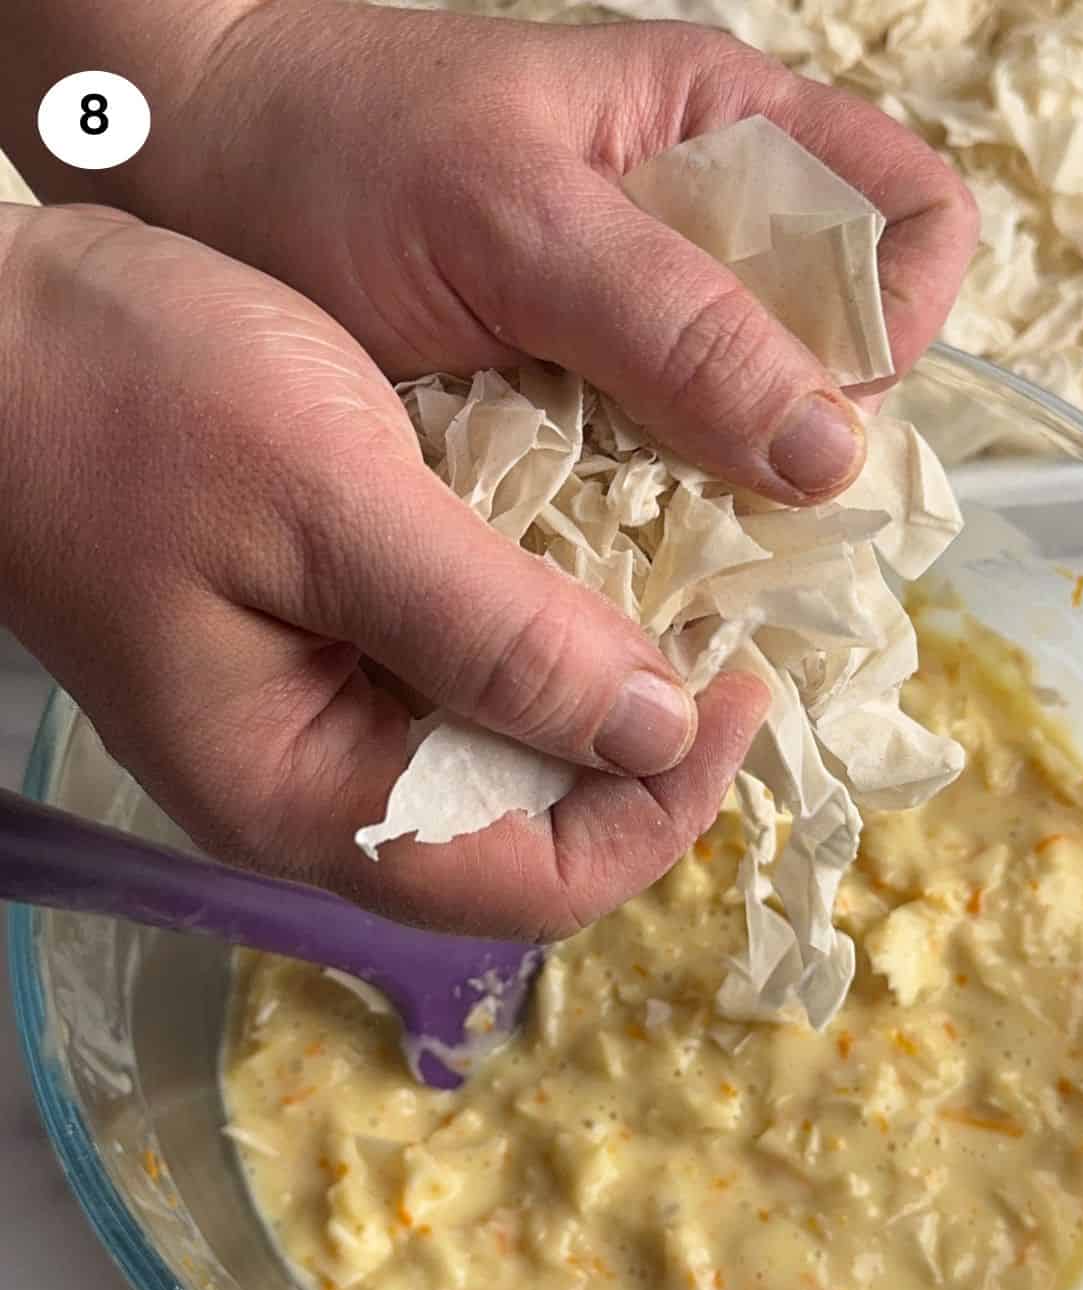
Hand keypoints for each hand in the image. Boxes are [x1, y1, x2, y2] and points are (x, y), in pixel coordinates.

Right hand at [0, 204, 766, 937]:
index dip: (664, 810)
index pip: (532, 884)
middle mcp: (314, 789)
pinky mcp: (315, 653)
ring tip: (675, 595)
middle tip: (724, 634)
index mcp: (303, 794)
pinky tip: (583, 560)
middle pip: (528, 835)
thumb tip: (657, 732)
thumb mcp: (327, 498)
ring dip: (599, 692)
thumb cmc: (126, 398)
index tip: (741, 691)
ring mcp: (312, 723)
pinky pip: (458, 684)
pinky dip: (538, 637)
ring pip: (502, 762)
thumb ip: (491, 633)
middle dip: (644, 756)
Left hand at [100, 4, 978, 501]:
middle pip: (847, 355)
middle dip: (813, 445)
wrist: (196, 178)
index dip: (893, 328)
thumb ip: (676, 325)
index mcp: (734, 134)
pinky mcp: (587, 411)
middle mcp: (712, 237)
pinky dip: (651, 527)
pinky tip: (600, 553)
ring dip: (730, 508)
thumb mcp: (516, 223)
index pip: (911, 229)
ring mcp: (650, 334)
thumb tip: (834, 453)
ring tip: (655, 549)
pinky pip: (666, 482)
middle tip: (721, 514)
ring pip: (759, 437)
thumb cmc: (345, 153)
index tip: (815, 418)